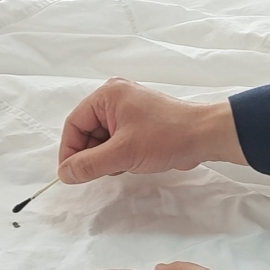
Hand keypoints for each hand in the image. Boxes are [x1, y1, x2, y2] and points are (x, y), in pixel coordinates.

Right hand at [57, 77, 246, 183]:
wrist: (204, 136)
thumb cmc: (166, 137)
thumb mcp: (122, 153)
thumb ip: (89, 165)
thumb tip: (64, 174)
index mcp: (107, 95)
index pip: (74, 124)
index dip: (69, 151)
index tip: (70, 174)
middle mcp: (115, 97)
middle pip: (86, 131)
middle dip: (90, 155)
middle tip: (99, 173)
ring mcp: (128, 109)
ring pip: (101, 139)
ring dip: (105, 157)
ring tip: (121, 165)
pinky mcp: (138, 122)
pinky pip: (115, 140)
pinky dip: (117, 155)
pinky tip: (130, 163)